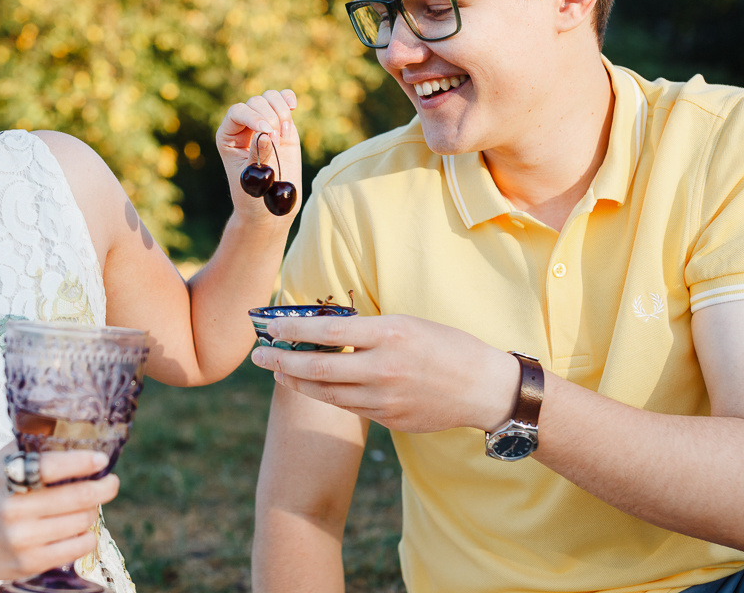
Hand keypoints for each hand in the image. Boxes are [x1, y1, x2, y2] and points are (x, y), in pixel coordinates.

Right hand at [0, 445, 118, 588]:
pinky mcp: (29, 563)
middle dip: (104, 487)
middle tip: (111, 482)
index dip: (84, 461)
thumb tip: (66, 426)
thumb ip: (28, 447)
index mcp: (7, 478)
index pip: (52, 466)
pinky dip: (88, 536)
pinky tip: (83, 528)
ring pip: (81, 522)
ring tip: (90, 505)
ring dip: (93, 511)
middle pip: (77, 497)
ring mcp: (21, 538)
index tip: (102, 459)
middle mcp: (13, 508)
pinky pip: (76, 548)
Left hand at [216, 89, 301, 219]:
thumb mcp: (251, 180)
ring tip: (285, 132)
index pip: (237, 112)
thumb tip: (266, 133)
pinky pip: (283, 102)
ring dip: (280, 109)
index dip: (253, 116)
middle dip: (269, 116)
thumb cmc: (253, 197)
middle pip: (254, 102)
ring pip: (269, 98)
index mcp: (228, 137)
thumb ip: (258, 156)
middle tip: (277, 138)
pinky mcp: (282, 127)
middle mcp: (244, 127)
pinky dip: (288, 99)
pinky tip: (292, 106)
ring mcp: (264, 125)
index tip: (268, 130)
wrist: (268, 209)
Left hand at [249, 314, 520, 433]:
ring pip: (327, 393)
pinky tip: (314, 386)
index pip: (328, 332)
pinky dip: (327, 395)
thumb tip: (325, 329)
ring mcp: (385, 399)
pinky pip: (350, 407)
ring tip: (278, 371)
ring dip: (297, 381)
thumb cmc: (447, 346)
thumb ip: (369, 330)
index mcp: (389, 334)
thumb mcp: (408, 323)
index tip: (270, 328)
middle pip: (318, 367)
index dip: (293, 331)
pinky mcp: (388, 420)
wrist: (485, 389)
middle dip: (281, 361)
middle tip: (258, 355)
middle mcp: (383, 368)